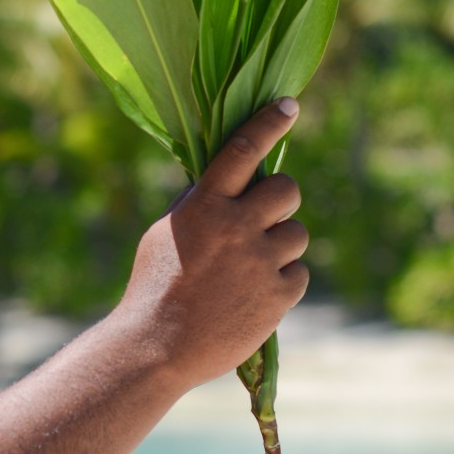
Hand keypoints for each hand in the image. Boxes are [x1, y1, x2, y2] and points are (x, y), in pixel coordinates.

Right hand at [116, 99, 309, 390]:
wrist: (156, 348)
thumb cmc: (154, 288)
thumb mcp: (165, 234)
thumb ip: (198, 204)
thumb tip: (228, 179)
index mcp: (204, 206)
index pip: (242, 150)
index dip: (269, 122)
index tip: (290, 105)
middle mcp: (236, 226)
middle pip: (287, 189)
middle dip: (280, 200)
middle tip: (265, 218)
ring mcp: (260, 262)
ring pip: (298, 234)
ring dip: (281, 245)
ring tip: (251, 268)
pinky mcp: (277, 296)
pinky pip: (299, 273)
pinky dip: (282, 282)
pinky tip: (254, 296)